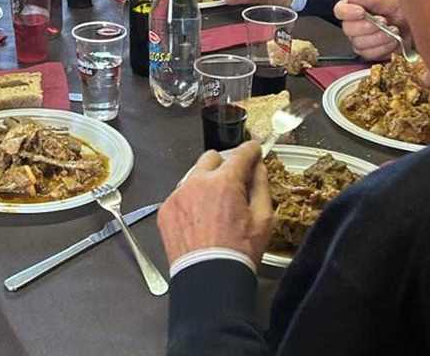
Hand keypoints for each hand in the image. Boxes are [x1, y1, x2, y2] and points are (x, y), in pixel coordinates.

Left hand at [157, 141, 272, 264]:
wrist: (208, 278)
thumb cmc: (237, 252)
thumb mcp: (263, 219)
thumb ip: (261, 186)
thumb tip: (259, 169)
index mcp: (224, 182)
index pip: (240, 154)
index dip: (251, 150)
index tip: (254, 151)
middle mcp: (197, 183)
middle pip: (212, 158)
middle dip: (224, 165)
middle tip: (233, 182)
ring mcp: (178, 196)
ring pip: (194, 176)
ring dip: (205, 183)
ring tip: (215, 207)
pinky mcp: (166, 211)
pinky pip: (180, 195)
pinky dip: (190, 201)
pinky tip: (200, 219)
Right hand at [333, 0, 411, 60]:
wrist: (415, 25)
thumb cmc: (401, 10)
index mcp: (355, 9)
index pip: (340, 11)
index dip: (348, 12)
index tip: (361, 12)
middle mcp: (354, 26)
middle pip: (348, 30)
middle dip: (368, 26)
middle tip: (383, 21)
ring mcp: (361, 42)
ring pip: (359, 44)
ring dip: (379, 38)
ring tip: (393, 30)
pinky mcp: (370, 54)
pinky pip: (370, 55)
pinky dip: (384, 48)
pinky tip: (393, 40)